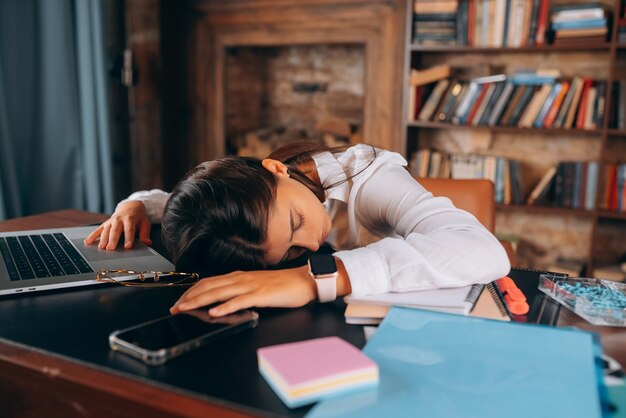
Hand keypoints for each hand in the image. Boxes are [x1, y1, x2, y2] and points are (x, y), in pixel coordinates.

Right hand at [84, 201, 151, 249]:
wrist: (130, 206)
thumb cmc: (138, 217)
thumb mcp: (145, 223)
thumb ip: (145, 233)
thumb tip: (148, 243)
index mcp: (130, 219)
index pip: (129, 230)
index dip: (129, 238)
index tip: (128, 247)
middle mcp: (119, 219)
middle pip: (115, 231)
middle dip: (113, 240)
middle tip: (111, 249)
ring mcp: (111, 221)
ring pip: (106, 230)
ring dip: (103, 239)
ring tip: (101, 247)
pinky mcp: (105, 223)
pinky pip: (98, 230)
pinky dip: (92, 236)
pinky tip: (87, 242)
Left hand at [169, 265, 316, 316]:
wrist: (304, 281)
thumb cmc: (283, 285)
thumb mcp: (256, 286)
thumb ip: (239, 292)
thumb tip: (222, 302)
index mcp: (239, 277)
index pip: (209, 282)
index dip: (192, 291)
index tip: (179, 301)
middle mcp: (242, 279)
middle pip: (210, 286)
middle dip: (189, 297)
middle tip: (174, 307)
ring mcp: (251, 286)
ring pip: (220, 292)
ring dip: (200, 301)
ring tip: (186, 308)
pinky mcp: (262, 295)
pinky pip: (240, 301)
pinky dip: (226, 307)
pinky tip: (215, 312)